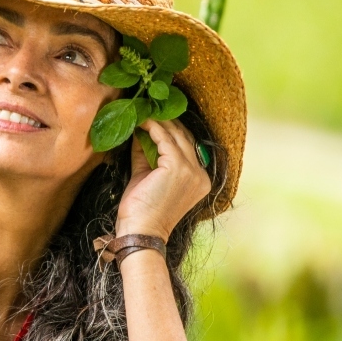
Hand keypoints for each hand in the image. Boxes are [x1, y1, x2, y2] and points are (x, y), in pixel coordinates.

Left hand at [115, 119, 210, 241]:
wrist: (140, 231)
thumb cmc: (141, 210)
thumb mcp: (147, 177)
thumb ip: (147, 155)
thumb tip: (141, 131)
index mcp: (200, 180)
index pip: (188, 146)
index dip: (171, 130)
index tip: (154, 117)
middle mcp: (201, 174)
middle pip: (185, 137)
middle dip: (166, 121)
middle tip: (147, 108)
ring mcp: (191, 170)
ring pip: (175, 135)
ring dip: (158, 121)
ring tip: (142, 111)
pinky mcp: (178, 167)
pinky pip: (164, 138)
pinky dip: (152, 127)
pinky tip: (140, 121)